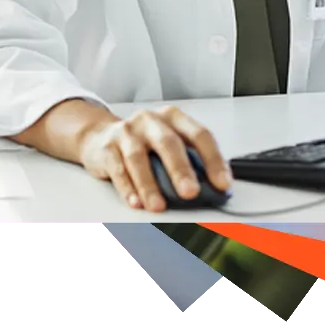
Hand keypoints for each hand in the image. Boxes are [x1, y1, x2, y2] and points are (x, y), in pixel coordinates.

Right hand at [78, 105, 231, 212]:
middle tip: (191, 192)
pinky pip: (118, 169)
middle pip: (169, 143)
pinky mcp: (107, 148)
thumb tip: (213, 189)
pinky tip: (136, 202)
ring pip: (139, 158)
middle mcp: (151, 121)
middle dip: (181, 170)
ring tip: (159, 206)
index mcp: (174, 117)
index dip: (213, 160)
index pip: (199, 135)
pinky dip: (127, 188)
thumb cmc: (145, 142)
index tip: (222, 184)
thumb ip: (190, 160)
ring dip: (150, 185)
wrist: (102, 136)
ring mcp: (128, 132)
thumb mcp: (169, 143)